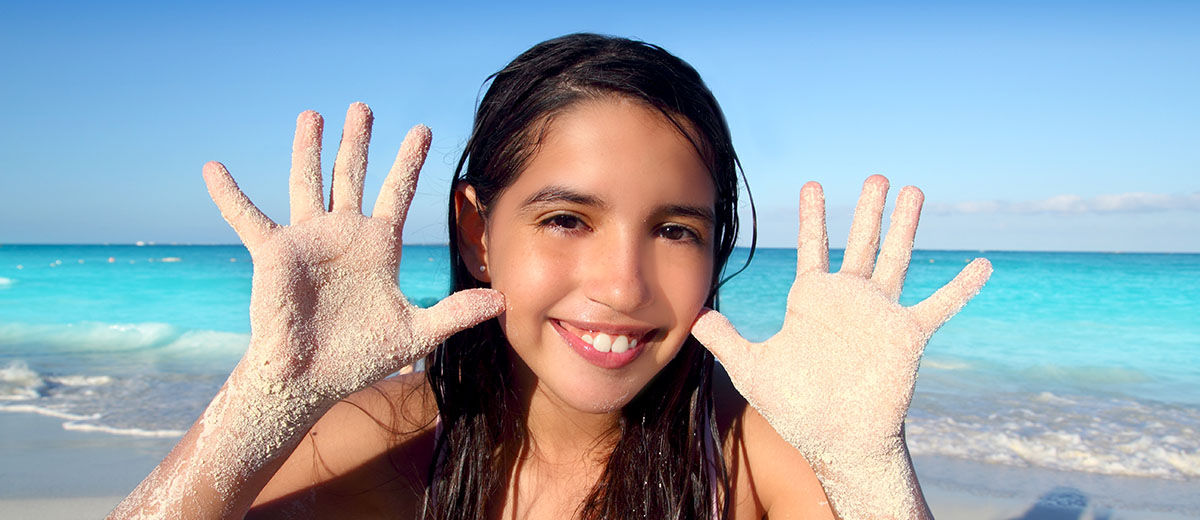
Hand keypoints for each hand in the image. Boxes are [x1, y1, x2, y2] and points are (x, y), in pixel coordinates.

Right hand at [204, 103, 503, 401]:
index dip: (409, 163)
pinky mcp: (274, 253)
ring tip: (311, 115)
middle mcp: (343, 235)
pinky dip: (229, 195)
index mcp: (378, 247)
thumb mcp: (416, 333)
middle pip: (352, 176)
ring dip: (308, 150)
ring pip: (308, 183)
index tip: (423, 129)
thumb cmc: (359, 357)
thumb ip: (456, 313)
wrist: (311, 379)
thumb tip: (502, 300)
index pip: (396, 193)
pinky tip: (213, 169)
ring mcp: (308, 240)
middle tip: (363, 107)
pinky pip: (247, 218)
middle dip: (358, 142)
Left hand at [691, 175, 989, 517]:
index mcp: (813, 300)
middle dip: (866, 210)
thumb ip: (725, 339)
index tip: (813, 184)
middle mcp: (848, 301)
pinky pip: (939, 307)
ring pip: (897, 259)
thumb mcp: (751, 368)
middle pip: (861, 243)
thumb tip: (694, 317)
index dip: (813, 218)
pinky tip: (981, 265)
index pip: (814, 248)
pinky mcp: (907, 336)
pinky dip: (960, 288)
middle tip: (875, 176)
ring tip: (914, 191)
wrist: (836, 441)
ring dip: (906, 227)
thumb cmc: (795, 408)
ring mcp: (880, 315)